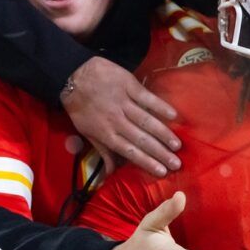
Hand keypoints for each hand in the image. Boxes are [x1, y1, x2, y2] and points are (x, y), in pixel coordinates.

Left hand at [62, 57, 180, 177]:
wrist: (72, 76)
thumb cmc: (80, 107)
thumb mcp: (86, 132)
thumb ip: (103, 151)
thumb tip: (110, 174)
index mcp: (107, 134)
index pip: (130, 151)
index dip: (147, 162)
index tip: (163, 172)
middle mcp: (117, 121)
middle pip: (142, 139)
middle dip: (160, 153)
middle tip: (177, 163)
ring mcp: (124, 102)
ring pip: (146, 121)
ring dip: (163, 133)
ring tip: (177, 145)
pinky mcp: (129, 85)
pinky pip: (146, 97)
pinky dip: (160, 106)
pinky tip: (173, 115)